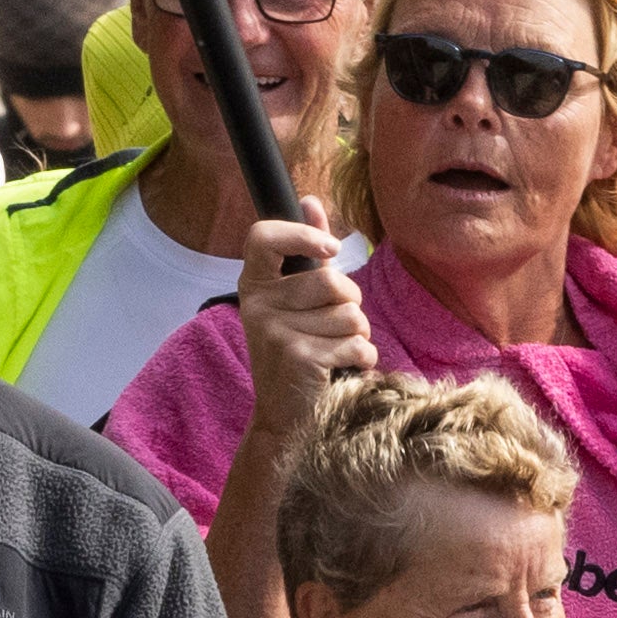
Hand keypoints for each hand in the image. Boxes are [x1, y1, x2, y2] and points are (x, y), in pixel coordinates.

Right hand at [233, 217, 373, 420]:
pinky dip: (362, 359)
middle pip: (332, 281)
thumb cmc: (298, 350)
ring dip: (359, 336)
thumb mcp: (297, 299)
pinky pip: (357, 344)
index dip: (302, 234)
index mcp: (254, 285)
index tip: (329, 250)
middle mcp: (257, 305)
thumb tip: (310, 201)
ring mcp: (274, 331)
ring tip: (336, 351)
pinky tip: (342, 370)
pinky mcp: (298, 357)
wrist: (284, 417)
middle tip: (336, 327)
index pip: (262, 236)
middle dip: (351, 305)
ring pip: (352, 315)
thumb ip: (306, 252)